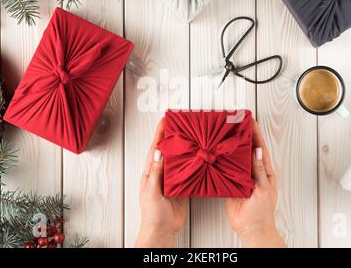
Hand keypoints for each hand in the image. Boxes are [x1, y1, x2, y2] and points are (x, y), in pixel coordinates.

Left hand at [135, 119, 188, 247]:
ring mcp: (172, 180)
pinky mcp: (182, 187)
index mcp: (151, 172)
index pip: (156, 148)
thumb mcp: (152, 192)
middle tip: (181, 123)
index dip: (160, 133)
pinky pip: (188, 171)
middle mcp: (161, 173)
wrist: (162, 230)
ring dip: (184, 147)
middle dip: (174, 136)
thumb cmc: (152, 214)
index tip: (166, 120)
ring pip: (179, 159)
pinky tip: (199, 156)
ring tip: (192, 134)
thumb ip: (156, 173)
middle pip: (168, 150)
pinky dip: (193, 162)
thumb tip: (158, 152)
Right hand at [225, 120, 285, 247]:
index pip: (260, 148)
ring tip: (223, 133)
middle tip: (234, 122)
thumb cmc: (262, 212)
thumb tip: (257, 151)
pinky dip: (221, 161)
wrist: (250, 229)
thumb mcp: (263, 190)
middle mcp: (253, 171)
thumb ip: (259, 171)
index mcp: (265, 171)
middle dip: (242, 136)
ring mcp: (241, 177)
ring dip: (230, 146)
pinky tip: (216, 152)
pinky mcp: (230, 184)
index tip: (250, 120)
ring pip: (235, 158)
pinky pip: (225, 170)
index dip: (255, 134)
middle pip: (247, 149)